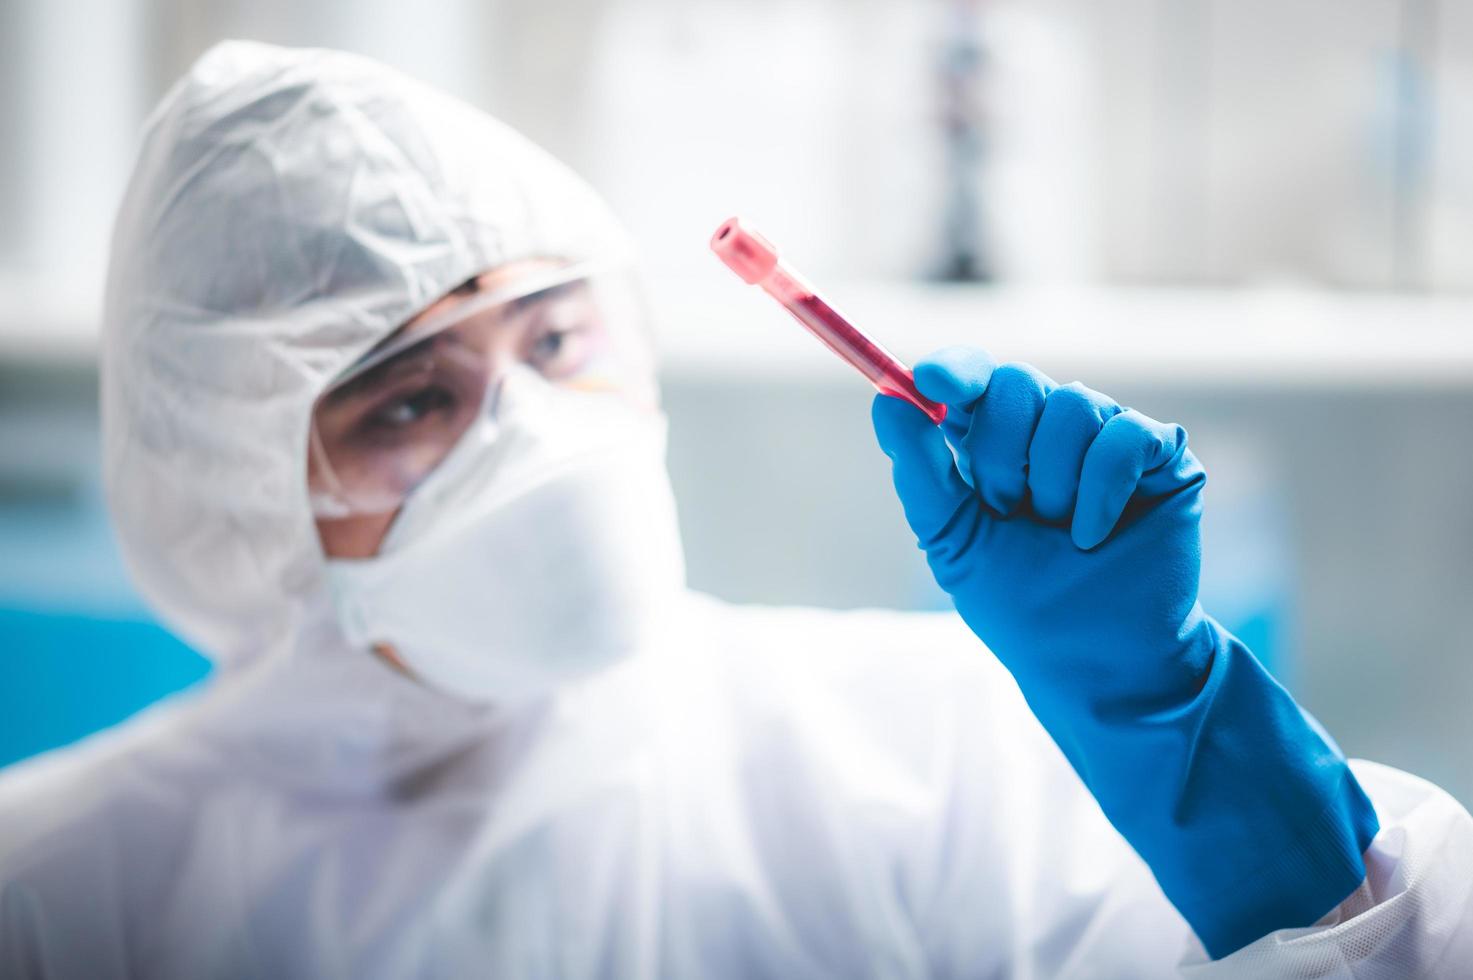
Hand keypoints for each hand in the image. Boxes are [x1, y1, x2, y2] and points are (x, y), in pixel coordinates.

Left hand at [872, 346, 1209, 719]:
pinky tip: (1094, 536)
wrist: (1092, 661)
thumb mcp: (952, 541)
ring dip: (1054, 483)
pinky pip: (1124, 436)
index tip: (930, 382)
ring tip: (1059, 534)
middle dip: (1001, 454)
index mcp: (995, 441)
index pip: (973, 376)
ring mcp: (1107, 438)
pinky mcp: (1162, 457)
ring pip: (1074, 404)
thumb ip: (920, 472)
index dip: (954, 370)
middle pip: (1017, 382)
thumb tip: (887, 401)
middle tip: (1009, 512)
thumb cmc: (1020, 605)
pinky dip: (1101, 491)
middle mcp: (1050, 430)